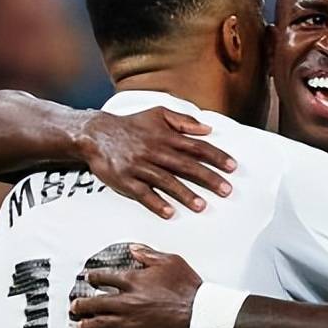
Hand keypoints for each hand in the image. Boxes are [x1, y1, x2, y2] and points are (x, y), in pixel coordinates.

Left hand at [69, 246, 201, 327]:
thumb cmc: (187, 289)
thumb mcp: (169, 261)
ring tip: (79, 324)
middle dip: (80, 304)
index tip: (89, 278)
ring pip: (98, 324)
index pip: (103, 278)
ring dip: (85, 324)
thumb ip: (147, 254)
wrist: (199, 313)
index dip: (93, 277)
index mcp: (132, 281)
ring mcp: (129, 322)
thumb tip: (135, 249)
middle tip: (74, 305)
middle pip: (93, 303)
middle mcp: (126, 302)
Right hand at [78, 108, 236, 218]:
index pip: (196, 146)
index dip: (216, 156)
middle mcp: (154, 150)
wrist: (95, 133)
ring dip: (185, 194)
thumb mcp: (157, 114)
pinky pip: (143, 193)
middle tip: (226, 190)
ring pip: (166, 181)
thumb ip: (183, 120)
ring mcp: (139, 166)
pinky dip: (156, 203)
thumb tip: (207, 129)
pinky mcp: (125, 180)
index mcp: (164, 136)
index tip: (232, 167)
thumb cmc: (130, 125)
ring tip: (202, 206)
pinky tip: (170, 213)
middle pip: (186, 166)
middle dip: (208, 178)